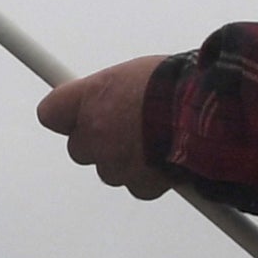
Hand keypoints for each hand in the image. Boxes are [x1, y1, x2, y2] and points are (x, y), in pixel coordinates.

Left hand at [42, 56, 175, 197]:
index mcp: (90, 97)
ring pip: (109, 169)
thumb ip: (114, 91)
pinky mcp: (138, 184)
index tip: (75, 115)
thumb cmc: (177, 82)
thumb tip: (111, 96)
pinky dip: (151, 177)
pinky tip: (169, 158)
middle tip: (126, 129)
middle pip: (79, 148)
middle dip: (99, 142)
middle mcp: (95, 132)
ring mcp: (114, 162)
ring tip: (156, 140)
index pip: (50, 113)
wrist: (208, 112)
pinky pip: (137, 186)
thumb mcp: (138, 72)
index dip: (66, 116)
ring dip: (126, 160)